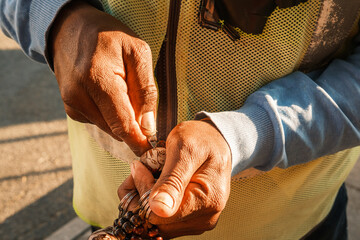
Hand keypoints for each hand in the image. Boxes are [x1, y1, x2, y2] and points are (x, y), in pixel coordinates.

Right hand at [50, 0, 156, 155]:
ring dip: (122, 119)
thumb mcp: (138, 52)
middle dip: (134, 128)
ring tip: (124, 92)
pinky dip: (110, 115)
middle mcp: (79, 96)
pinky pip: (99, 122)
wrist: (72, 30)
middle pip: (115, 129)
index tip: (151, 153)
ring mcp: (72, 103)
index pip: (121, 123)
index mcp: (97, 79)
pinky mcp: (71, 108)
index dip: (138, 142)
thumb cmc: (109, 37)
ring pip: (108, 128)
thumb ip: (145, 90)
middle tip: (146, 112)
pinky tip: (110, 94)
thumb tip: (148, 126)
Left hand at [118, 120, 231, 238]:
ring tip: (150, 173)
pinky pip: (165, 221)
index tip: (140, 167)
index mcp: (206, 201)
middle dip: (141, 194)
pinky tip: (157, 184)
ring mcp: (199, 221)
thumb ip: (172, 179)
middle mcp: (205, 217)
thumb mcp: (185, 149)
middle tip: (141, 168)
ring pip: (158, 223)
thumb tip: (159, 208)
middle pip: (156, 222)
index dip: (142, 191)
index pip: (157, 214)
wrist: (214, 139)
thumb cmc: (201, 139)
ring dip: (146, 199)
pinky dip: (155, 203)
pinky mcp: (193, 220)